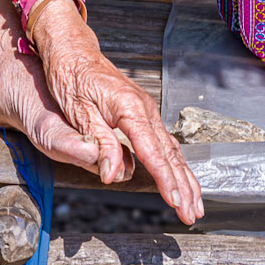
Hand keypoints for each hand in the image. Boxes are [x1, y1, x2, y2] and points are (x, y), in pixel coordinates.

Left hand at [32, 0, 202, 223]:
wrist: (71, 50)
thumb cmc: (70, 77)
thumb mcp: (78, 111)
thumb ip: (99, 143)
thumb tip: (113, 175)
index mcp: (130, 109)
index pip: (153, 153)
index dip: (166, 180)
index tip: (176, 203)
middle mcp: (144, 109)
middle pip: (171, 155)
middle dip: (184, 187)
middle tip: (193, 215)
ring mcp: (145, 110)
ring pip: (171, 149)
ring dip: (185, 178)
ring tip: (195, 204)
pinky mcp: (141, 112)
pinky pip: (163, 142)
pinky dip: (174, 163)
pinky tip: (180, 176)